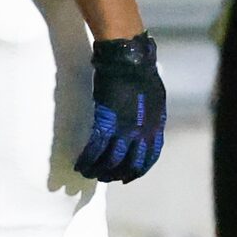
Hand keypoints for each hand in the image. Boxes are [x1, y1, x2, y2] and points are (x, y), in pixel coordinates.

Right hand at [75, 33, 164, 182]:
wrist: (129, 60)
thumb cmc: (141, 72)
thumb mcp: (156, 98)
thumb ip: (150, 116)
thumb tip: (145, 126)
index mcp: (155, 127)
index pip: (148, 158)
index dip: (136, 170)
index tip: (126, 176)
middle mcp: (141, 133)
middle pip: (128, 164)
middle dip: (115, 174)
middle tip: (103, 177)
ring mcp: (123, 129)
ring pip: (110, 161)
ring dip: (98, 170)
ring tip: (88, 173)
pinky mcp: (105, 122)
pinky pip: (95, 149)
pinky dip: (87, 159)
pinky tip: (80, 164)